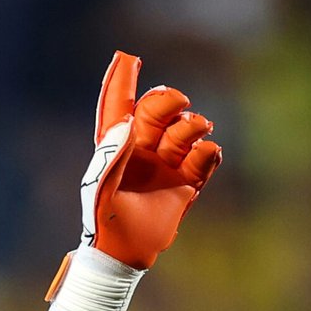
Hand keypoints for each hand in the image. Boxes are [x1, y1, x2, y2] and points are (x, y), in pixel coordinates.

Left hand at [73, 51, 221, 271]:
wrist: (124, 254)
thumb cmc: (104, 221)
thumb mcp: (101, 189)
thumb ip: (112, 156)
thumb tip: (126, 122)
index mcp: (116, 146)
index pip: (119, 107)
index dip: (121, 83)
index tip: (126, 57)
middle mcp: (143, 149)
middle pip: (158, 110)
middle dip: (169, 100)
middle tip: (177, 102)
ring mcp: (167, 164)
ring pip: (185, 129)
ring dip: (191, 125)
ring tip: (194, 133)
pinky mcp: (188, 182)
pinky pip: (206, 157)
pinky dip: (209, 151)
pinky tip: (206, 153)